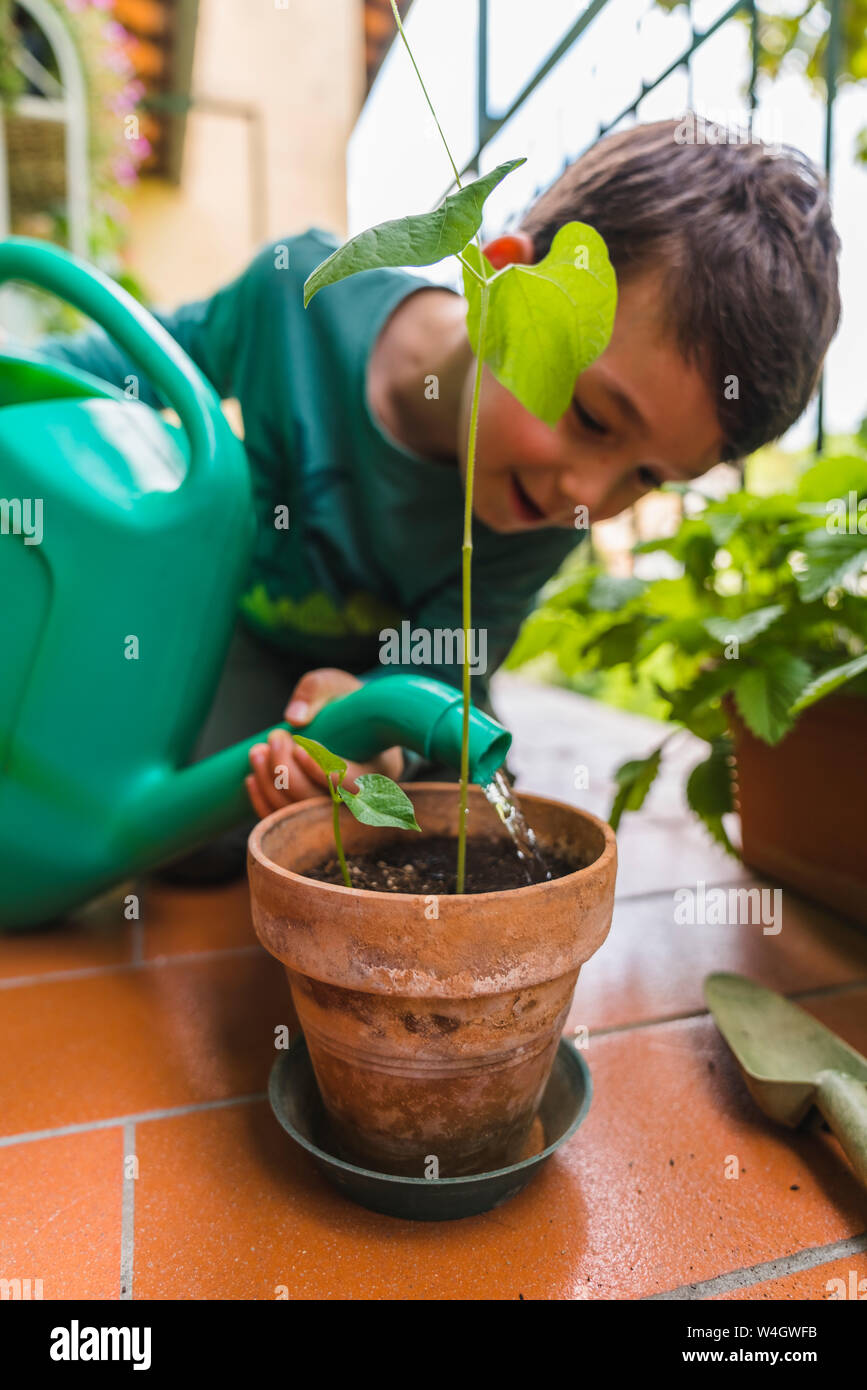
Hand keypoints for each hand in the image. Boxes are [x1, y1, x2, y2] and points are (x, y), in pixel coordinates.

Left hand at [245, 667, 403, 818]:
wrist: (347, 724)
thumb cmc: (345, 703)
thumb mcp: (336, 685)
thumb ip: (316, 690)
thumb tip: (294, 718)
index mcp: (376, 770)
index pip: (351, 784)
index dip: (322, 770)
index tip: (299, 746)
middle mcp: (357, 799)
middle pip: (319, 802)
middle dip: (287, 771)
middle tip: (275, 736)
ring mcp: (332, 811)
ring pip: (297, 815)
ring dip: (270, 785)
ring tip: (257, 751)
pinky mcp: (308, 815)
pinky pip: (284, 822)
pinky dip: (263, 803)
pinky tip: (252, 777)